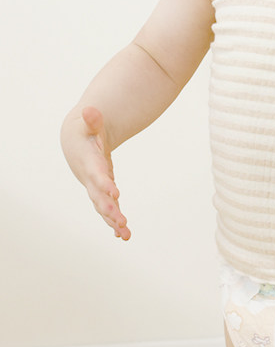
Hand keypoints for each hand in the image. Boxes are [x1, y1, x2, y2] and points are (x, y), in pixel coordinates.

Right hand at [68, 106, 130, 239]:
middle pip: (99, 197)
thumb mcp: (90, 123)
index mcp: (89, 163)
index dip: (104, 183)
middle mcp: (90, 180)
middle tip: (122, 222)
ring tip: (126, 234)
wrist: (76, 142)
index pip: (97, 175)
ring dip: (113, 221)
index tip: (116, 192)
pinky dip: (115, 222)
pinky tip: (124, 236)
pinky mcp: (101, 193)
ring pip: (103, 208)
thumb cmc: (86, 131)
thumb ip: (92, 119)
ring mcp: (95, 189)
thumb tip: (90, 110)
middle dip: (110, 209)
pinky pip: (108, 210)